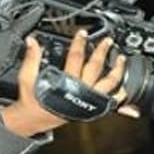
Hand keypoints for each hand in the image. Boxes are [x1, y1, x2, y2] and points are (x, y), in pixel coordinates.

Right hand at [0, 31, 133, 137]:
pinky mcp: (94, 108)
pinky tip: (127, 91)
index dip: (79, 43)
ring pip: (110, 84)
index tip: (83, 34)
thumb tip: (32, 41)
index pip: (76, 57)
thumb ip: (31, 58)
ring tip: (122, 59)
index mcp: (67, 82)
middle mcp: (82, 91)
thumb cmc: (32, 100)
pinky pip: (112, 104)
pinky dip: (121, 99)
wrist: (36, 119)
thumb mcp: (27, 77)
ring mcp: (91, 100)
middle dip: (103, 52)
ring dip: (117, 70)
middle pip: (96, 67)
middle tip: (108, 42)